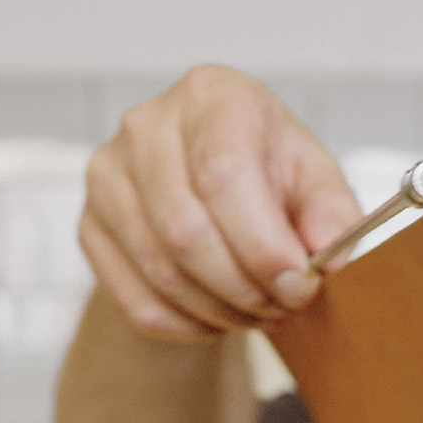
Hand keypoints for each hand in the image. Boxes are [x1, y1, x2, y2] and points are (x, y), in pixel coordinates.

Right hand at [79, 65, 362, 341]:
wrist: (213, 190)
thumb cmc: (271, 174)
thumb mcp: (316, 181)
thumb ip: (333, 216)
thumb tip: (332, 259)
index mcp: (213, 96)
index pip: (222, 173)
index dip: (263, 245)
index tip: (299, 286)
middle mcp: (148, 126)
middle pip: (186, 230)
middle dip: (245, 288)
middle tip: (285, 307)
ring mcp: (108, 176)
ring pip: (161, 271)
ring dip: (221, 311)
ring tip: (259, 312)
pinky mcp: (90, 227)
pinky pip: (138, 302)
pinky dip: (189, 325)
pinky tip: (221, 318)